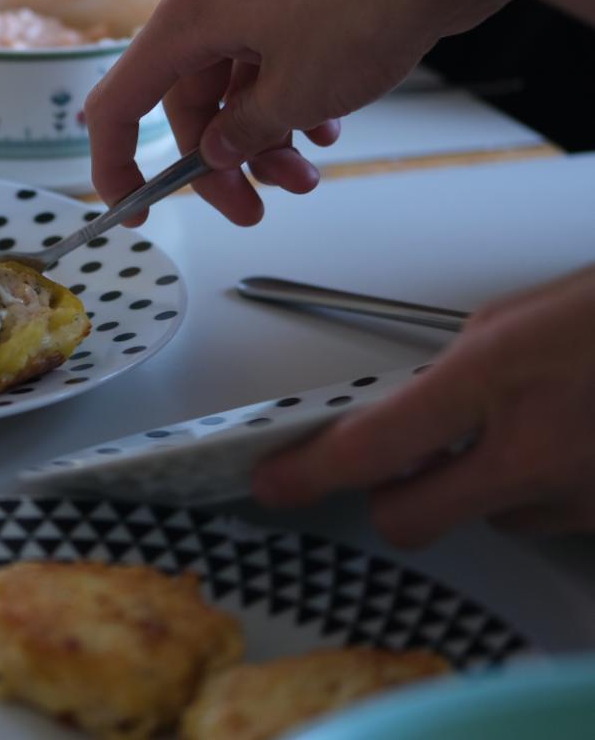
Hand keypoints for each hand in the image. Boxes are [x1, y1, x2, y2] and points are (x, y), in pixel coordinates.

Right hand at [82, 0, 514, 224]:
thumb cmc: (366, 7)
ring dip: (264, 138)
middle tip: (250, 209)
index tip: (134, 209)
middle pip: (188, 102)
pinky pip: (270, 61)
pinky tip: (326, 128)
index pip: (120, 103)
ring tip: (305, 178)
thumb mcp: (292, 97)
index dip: (117, 163)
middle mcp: (210, 1)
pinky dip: (289, 101)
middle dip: (220, 162)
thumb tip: (218, 151)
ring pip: (234, 86)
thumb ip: (242, 133)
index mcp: (186, 20)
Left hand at [253, 266, 594, 546]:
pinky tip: (568, 442)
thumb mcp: (511, 320)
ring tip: (528, 426)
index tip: (275, 482)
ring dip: (481, 488)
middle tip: (392, 470)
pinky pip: (549, 519)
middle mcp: (535, 449)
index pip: (369, 448)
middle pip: (409, 519)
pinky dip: (542, 491)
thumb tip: (407, 412)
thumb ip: (449, 373)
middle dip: (389, 499)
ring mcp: (581, 492)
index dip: (308, 473)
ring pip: (486, 520)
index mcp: (492, 379)